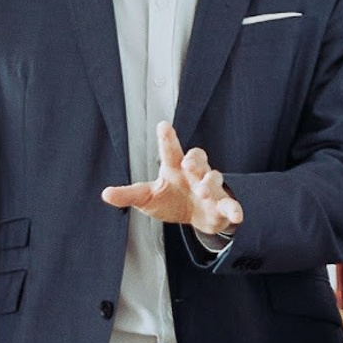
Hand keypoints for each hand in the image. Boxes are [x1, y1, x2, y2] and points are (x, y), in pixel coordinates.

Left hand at [101, 123, 243, 240]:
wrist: (197, 217)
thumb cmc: (172, 200)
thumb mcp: (147, 198)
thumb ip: (129, 195)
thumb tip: (105, 194)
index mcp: (175, 169)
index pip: (170, 151)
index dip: (167, 139)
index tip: (163, 125)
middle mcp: (194, 174)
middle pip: (197, 157)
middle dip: (194, 159)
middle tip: (187, 162)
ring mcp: (210, 188)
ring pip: (214, 178)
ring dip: (209, 183)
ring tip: (202, 191)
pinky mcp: (222, 204)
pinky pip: (230, 204)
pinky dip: (234, 208)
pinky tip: (236, 214)